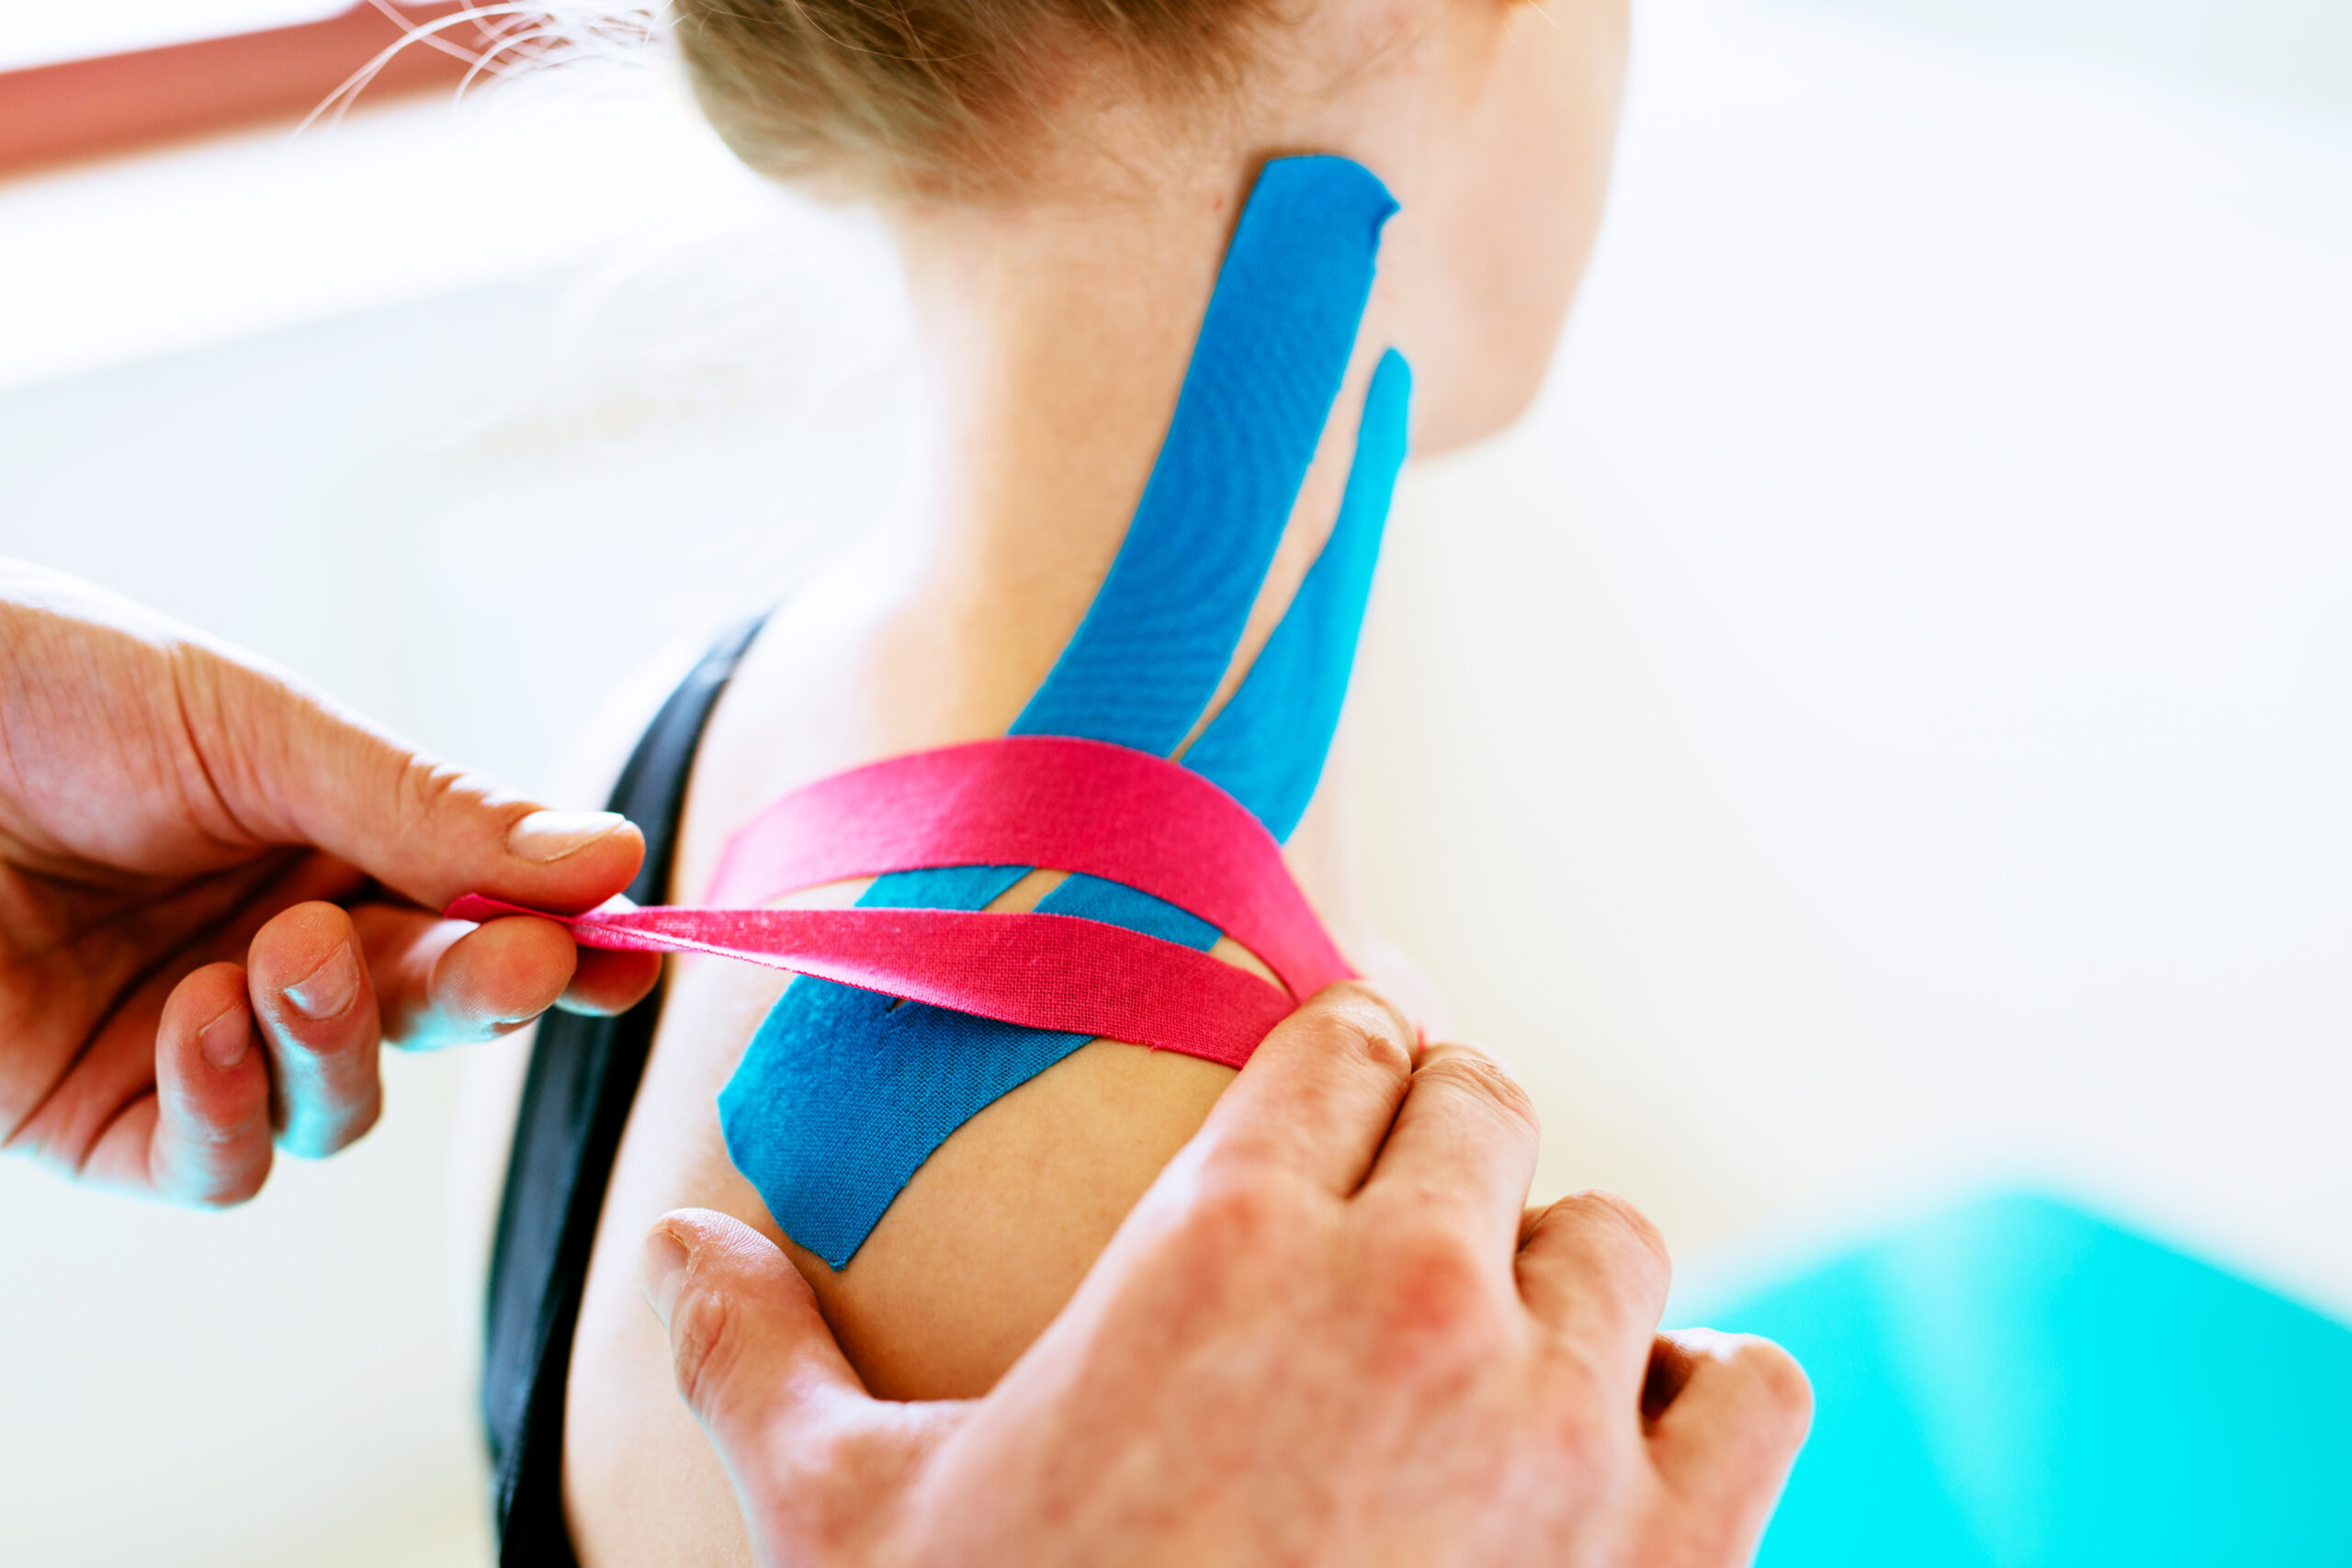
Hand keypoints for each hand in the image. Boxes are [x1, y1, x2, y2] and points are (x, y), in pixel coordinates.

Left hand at [0, 561, 660, 1203]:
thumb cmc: (50, 689)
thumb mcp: (263, 731)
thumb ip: (432, 811)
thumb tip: (611, 858)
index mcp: (337, 846)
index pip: (485, 913)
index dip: (566, 941)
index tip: (629, 946)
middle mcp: (281, 951)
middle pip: (432, 1016)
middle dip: (482, 991)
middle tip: (518, 959)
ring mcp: (196, 1040)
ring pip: (339, 1108)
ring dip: (337, 1042)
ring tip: (279, 958)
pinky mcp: (101, 1119)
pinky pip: (214, 1165)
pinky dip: (230, 1107)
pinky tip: (199, 1021)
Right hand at [642, 987, 1810, 1565]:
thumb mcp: (855, 1519)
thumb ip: (759, 1357)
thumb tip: (670, 1240)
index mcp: (1232, 1236)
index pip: (1346, 1033)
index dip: (1337, 1051)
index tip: (1328, 1086)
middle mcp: (1418, 1290)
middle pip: (1484, 1100)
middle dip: (1437, 1134)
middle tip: (1393, 1207)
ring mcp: (1561, 1421)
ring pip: (1617, 1237)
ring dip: (1559, 1270)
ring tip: (1493, 1337)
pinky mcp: (1670, 1552)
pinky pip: (1751, 1389)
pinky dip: (1704, 1393)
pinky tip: (1631, 1434)